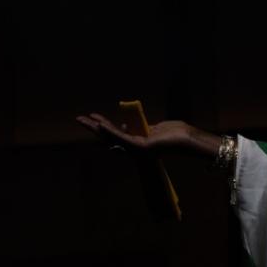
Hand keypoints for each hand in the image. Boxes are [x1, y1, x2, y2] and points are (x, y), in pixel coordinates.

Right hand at [77, 113, 222, 157]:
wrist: (186, 141)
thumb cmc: (176, 133)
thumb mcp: (156, 128)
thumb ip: (144, 128)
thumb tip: (137, 126)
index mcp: (138, 142)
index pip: (117, 134)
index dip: (105, 126)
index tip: (95, 119)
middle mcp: (134, 146)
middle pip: (109, 136)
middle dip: (93, 127)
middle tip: (79, 119)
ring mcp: (135, 148)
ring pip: (111, 136)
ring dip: (95, 127)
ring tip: (82, 119)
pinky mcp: (138, 147)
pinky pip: (120, 137)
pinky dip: (108, 130)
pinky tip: (98, 124)